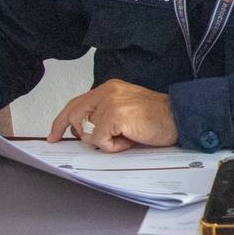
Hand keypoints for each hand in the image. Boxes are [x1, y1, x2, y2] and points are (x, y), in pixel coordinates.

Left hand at [47, 80, 176, 152]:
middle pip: (75, 115)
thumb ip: (105, 114)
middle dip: (77, 133)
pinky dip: (113, 147)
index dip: (62, 120)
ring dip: (105, 142)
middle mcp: (107, 91)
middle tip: (84, 141)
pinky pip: (100, 140)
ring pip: (89, 132)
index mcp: (110, 88)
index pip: (77, 103)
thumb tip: (85, 133)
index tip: (54, 135)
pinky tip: (130, 140)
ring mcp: (111, 102)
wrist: (179, 117)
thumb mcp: (127, 109)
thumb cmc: (158, 118)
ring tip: (127, 138)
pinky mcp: (115, 115)